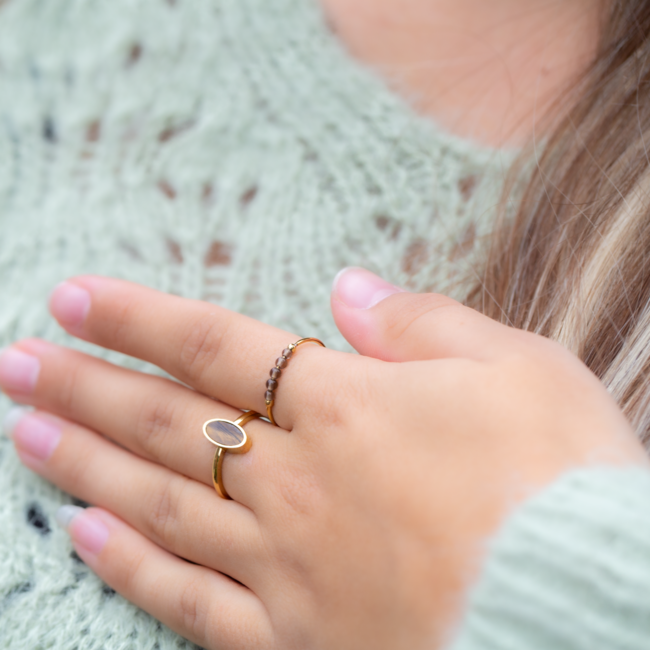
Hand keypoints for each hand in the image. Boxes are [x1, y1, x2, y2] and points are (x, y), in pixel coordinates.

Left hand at [1, 268, 645, 649]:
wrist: (587, 613)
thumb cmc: (561, 480)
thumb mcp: (515, 367)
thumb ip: (419, 325)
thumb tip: (348, 287)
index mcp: (347, 406)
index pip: (215, 346)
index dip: (140, 318)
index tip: (73, 296)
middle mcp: (299, 480)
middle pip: (167, 423)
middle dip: (86, 386)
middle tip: (16, 363)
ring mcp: (289, 563)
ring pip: (161, 504)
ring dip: (85, 465)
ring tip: (25, 432)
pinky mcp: (299, 638)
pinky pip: (194, 602)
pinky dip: (133, 569)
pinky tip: (82, 537)